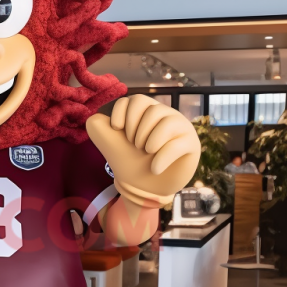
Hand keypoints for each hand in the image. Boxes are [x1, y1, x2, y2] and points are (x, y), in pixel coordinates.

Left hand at [86, 95, 200, 206]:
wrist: (144, 187)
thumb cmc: (128, 161)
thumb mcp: (108, 144)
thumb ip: (97, 127)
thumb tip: (95, 117)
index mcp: (145, 111)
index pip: (135, 99)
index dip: (122, 114)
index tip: (117, 130)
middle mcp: (165, 115)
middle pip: (151, 109)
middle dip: (136, 131)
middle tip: (135, 146)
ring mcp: (180, 127)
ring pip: (166, 122)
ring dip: (149, 142)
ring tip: (146, 153)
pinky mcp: (191, 144)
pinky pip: (177, 145)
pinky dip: (161, 159)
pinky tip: (154, 169)